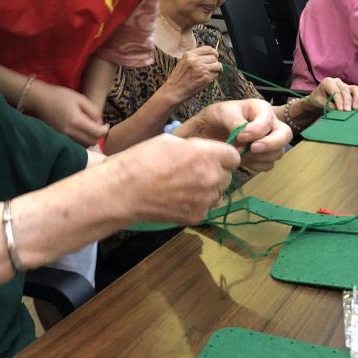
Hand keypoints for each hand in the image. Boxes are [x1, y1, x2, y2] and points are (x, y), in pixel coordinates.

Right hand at [25, 81, 107, 147]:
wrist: (39, 100)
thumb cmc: (59, 96)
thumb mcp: (80, 98)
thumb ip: (93, 111)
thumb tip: (100, 122)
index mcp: (76, 121)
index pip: (97, 133)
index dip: (105, 130)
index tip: (106, 124)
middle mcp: (70, 132)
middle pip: (92, 142)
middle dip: (97, 135)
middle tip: (97, 125)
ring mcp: (63, 137)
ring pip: (84, 145)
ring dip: (89, 138)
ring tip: (87, 127)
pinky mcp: (59, 138)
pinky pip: (75, 144)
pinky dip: (81, 140)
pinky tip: (79, 131)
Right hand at [115, 134, 238, 225]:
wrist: (123, 191)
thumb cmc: (142, 160)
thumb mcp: (171, 141)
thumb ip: (196, 147)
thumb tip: (207, 153)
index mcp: (206, 155)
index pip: (234, 157)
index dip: (223, 156)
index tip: (212, 157)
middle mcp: (210, 178)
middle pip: (227, 175)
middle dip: (216, 172)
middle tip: (194, 170)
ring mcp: (205, 200)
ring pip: (218, 193)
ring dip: (208, 188)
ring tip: (185, 185)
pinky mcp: (196, 216)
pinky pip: (206, 207)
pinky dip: (197, 203)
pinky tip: (178, 197)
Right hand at [162, 46, 221, 103]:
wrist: (174, 91)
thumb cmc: (178, 78)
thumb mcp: (183, 62)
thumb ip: (194, 57)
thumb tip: (209, 55)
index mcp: (189, 54)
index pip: (208, 48)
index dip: (214, 52)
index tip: (215, 56)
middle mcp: (195, 60)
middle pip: (214, 57)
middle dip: (214, 63)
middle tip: (212, 68)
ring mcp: (201, 68)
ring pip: (218, 65)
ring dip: (216, 70)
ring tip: (210, 74)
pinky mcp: (206, 77)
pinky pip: (216, 74)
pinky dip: (214, 77)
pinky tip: (207, 79)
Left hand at [177, 98, 291, 159]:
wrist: (208, 132)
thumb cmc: (216, 117)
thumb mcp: (222, 113)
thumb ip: (235, 122)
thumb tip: (246, 135)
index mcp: (261, 109)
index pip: (268, 121)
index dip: (257, 130)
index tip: (240, 137)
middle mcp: (270, 124)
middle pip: (285, 135)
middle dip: (270, 144)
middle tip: (252, 149)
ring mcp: (269, 141)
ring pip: (277, 152)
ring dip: (259, 156)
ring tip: (239, 153)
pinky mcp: (264, 156)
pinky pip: (268, 165)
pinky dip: (255, 165)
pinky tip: (242, 160)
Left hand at [304, 77, 357, 112]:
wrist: (319, 98)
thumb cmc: (318, 99)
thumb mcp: (319, 102)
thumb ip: (327, 104)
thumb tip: (336, 108)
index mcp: (328, 82)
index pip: (335, 91)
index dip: (339, 100)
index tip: (340, 109)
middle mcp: (337, 81)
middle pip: (345, 90)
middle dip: (347, 101)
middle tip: (347, 111)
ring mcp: (345, 84)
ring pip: (354, 89)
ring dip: (355, 99)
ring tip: (354, 108)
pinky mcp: (350, 89)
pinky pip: (357, 92)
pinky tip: (356, 107)